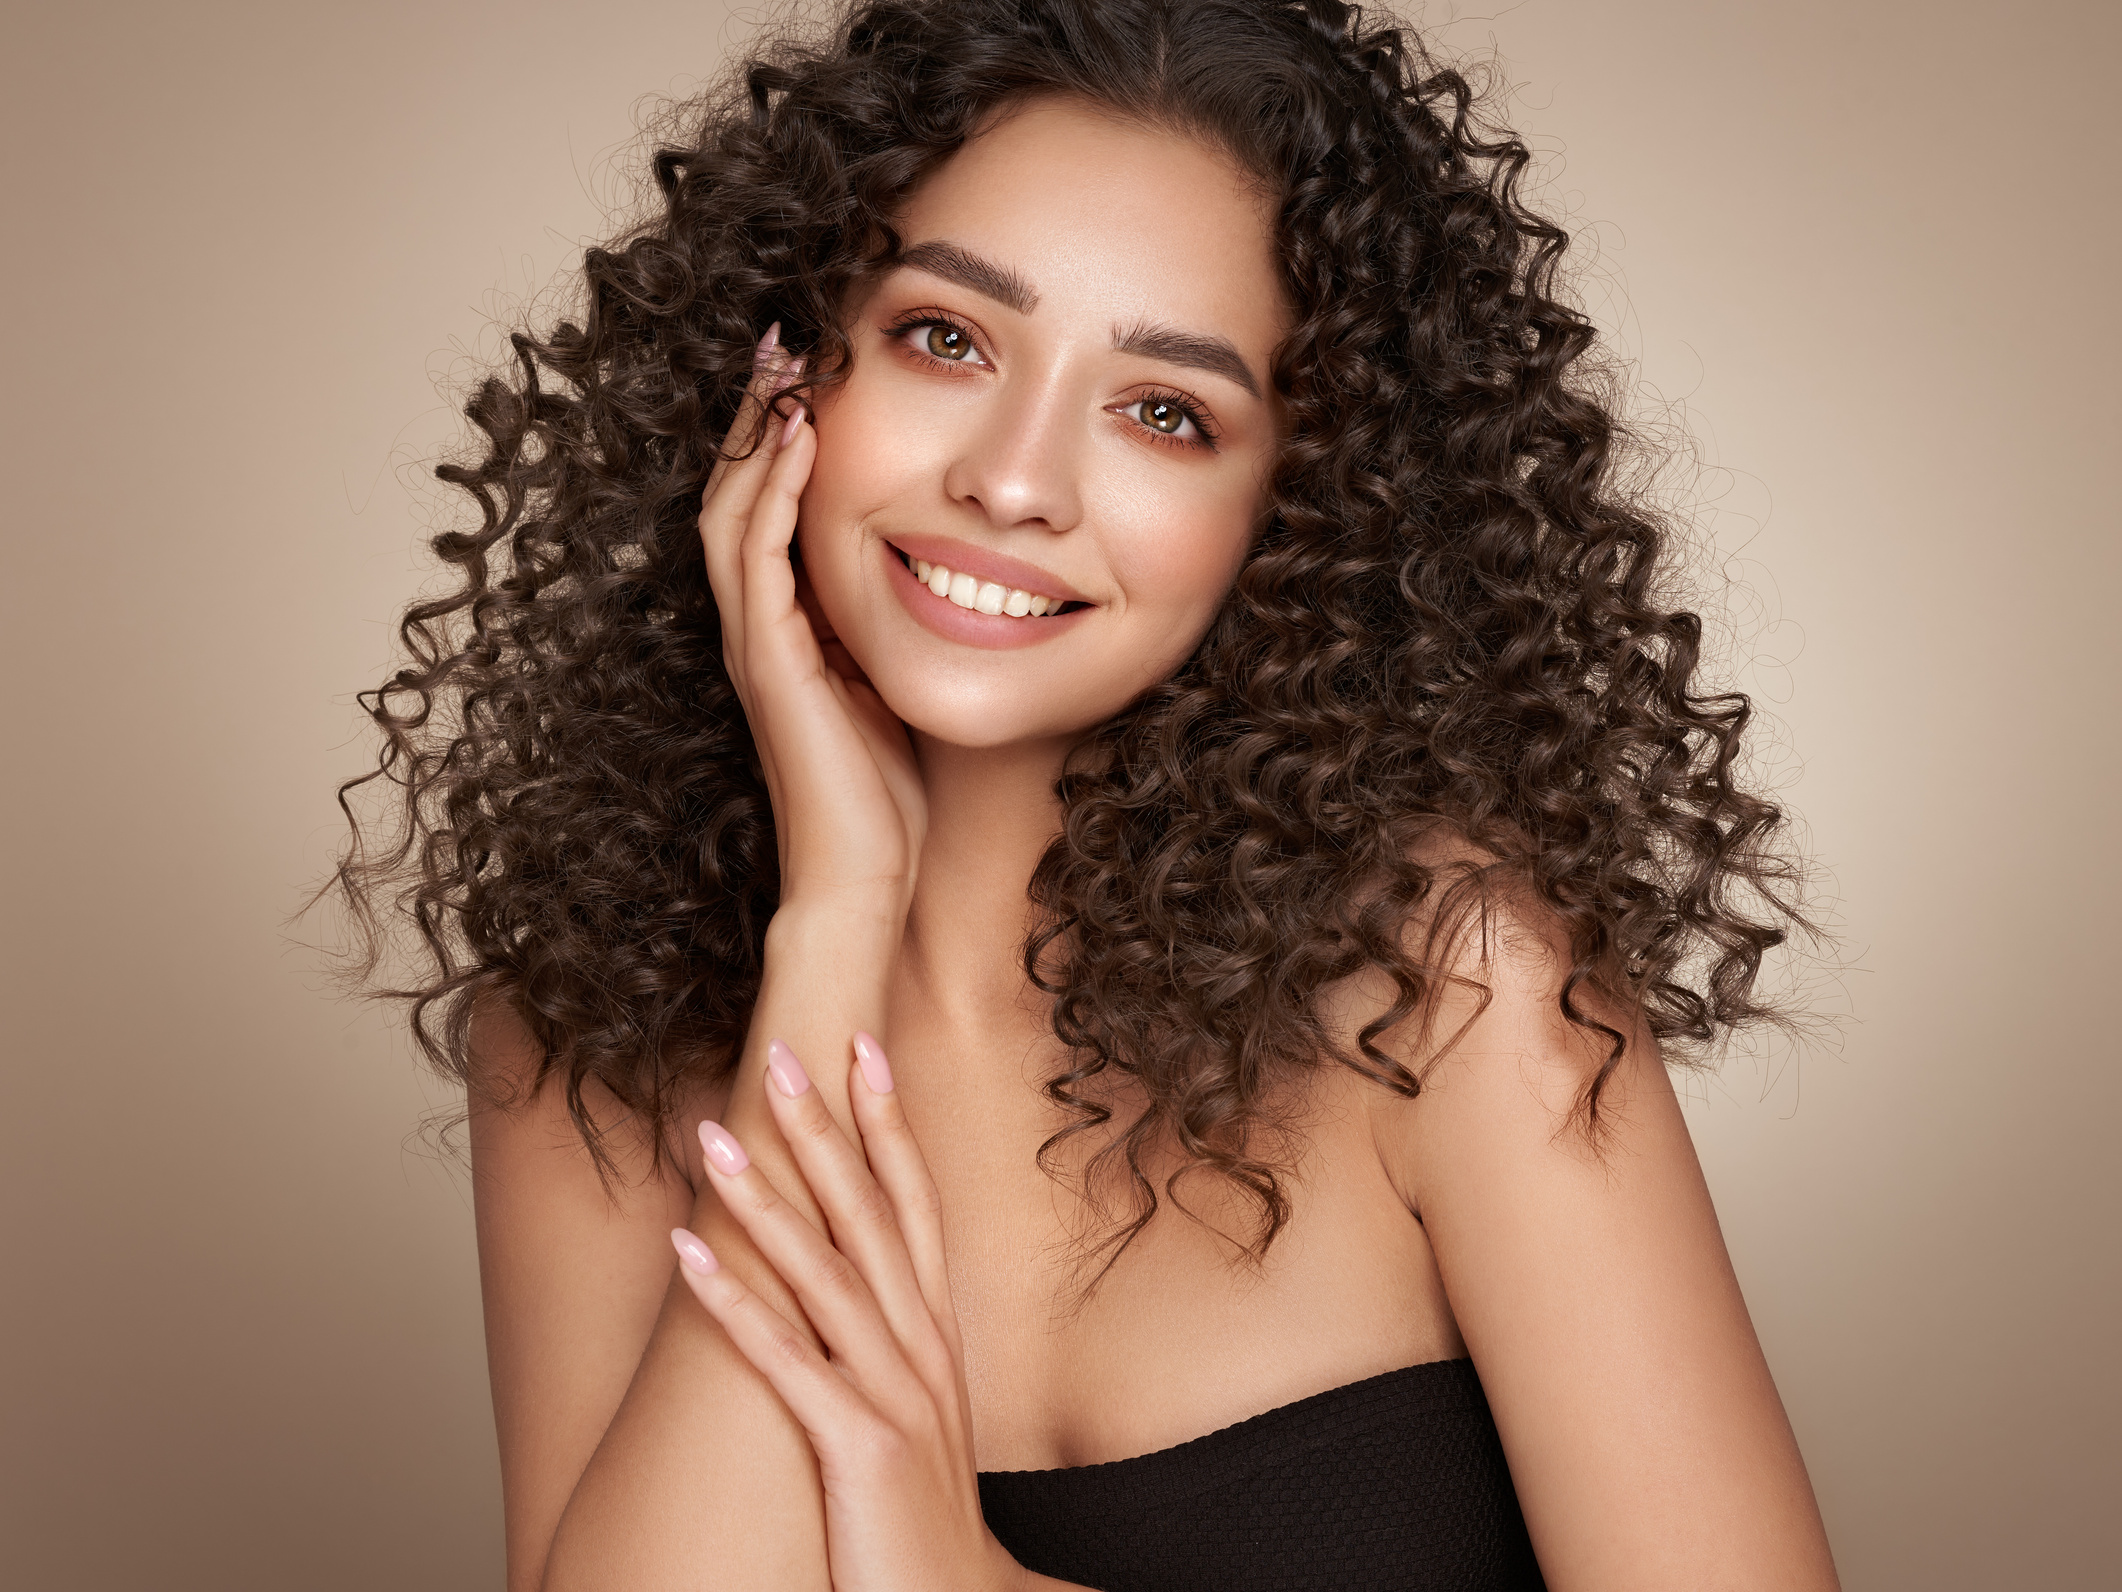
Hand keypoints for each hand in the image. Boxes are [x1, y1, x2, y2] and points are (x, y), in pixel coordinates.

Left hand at [669, 1035, 1034, 1591]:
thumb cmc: (920, 1513)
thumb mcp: (914, 1412)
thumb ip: (888, 1345)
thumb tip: (842, 1283)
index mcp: (940, 1336)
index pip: (918, 1206)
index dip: (890, 1126)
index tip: (863, 1049)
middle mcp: (925, 1350)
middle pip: (872, 1218)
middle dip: (826, 1132)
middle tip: (782, 1055)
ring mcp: (897, 1396)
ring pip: (826, 1274)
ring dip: (768, 1199)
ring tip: (714, 1136)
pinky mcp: (860, 1447)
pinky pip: (787, 1360)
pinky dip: (735, 1300)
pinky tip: (689, 1252)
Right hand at [699, 327, 926, 918]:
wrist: (868, 879)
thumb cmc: (890, 797)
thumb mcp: (900, 686)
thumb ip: (901, 630)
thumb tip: (955, 577)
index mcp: (786, 631)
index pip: (763, 511)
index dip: (777, 441)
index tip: (809, 373)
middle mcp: (756, 629)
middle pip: (730, 494)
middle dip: (753, 417)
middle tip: (781, 342)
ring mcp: (754, 645)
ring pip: (729, 512)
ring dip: (753, 436)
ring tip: (781, 367)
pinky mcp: (768, 665)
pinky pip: (756, 558)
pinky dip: (771, 492)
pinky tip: (799, 440)